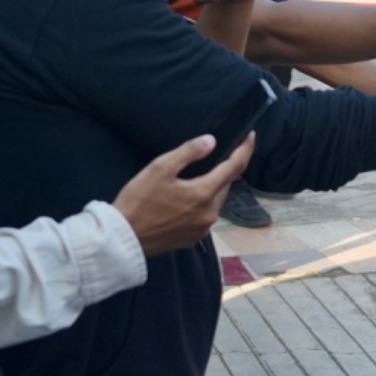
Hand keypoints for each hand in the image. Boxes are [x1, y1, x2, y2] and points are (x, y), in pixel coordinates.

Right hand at [113, 134, 255, 254]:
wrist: (123, 239)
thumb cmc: (139, 201)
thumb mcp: (160, 168)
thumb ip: (188, 153)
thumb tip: (212, 141)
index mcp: (204, 194)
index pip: (234, 167)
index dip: (245, 149)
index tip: (251, 135)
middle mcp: (210, 214)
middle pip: (225, 185)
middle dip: (226, 169)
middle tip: (218, 155)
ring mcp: (203, 230)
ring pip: (216, 201)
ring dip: (214, 187)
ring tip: (202, 175)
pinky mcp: (193, 239)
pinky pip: (205, 216)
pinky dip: (203, 204)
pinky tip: (188, 199)